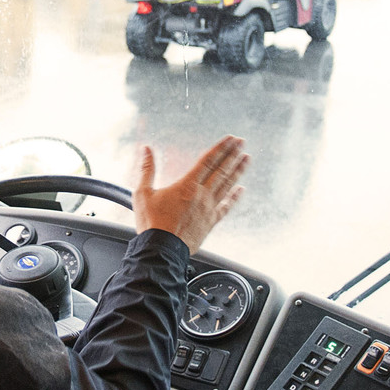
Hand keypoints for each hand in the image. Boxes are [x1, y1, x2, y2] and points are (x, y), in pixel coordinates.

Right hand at [132, 135, 247, 253]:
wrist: (161, 250)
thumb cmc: (152, 223)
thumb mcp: (143, 193)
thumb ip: (146, 169)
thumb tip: (146, 149)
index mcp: (187, 185)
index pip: (208, 161)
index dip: (221, 148)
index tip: (231, 139)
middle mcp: (202, 195)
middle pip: (221, 170)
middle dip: (233, 154)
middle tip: (242, 143)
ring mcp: (208, 209)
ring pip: (227, 186)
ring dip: (237, 171)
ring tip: (246, 159)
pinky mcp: (210, 223)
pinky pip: (226, 207)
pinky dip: (234, 198)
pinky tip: (241, 190)